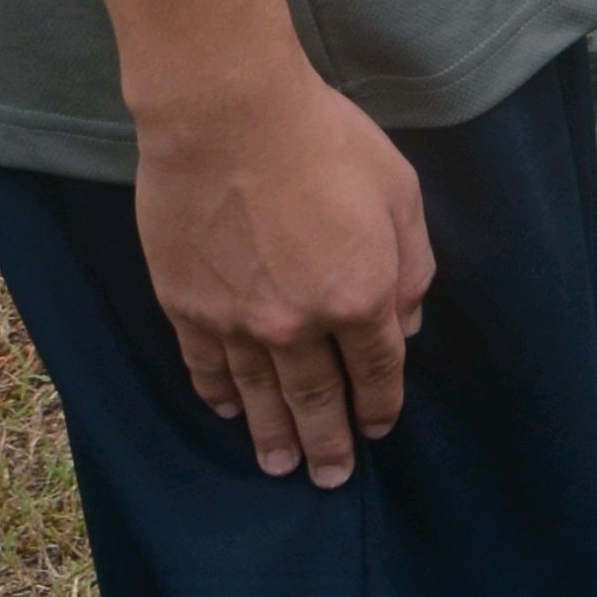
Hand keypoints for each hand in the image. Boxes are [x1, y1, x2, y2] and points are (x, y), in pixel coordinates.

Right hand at [131, 52, 434, 481]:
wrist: (228, 117)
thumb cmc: (324, 141)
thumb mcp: (399, 193)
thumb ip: (411, 264)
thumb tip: (408, 321)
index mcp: (360, 296)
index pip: (377, 368)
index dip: (379, 404)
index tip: (378, 429)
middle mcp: (298, 324)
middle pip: (317, 398)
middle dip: (328, 442)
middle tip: (329, 478)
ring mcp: (236, 321)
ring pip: (259, 395)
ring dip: (272, 435)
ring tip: (279, 466)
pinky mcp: (185, 306)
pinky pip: (205, 367)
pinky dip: (218, 394)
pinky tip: (226, 411)